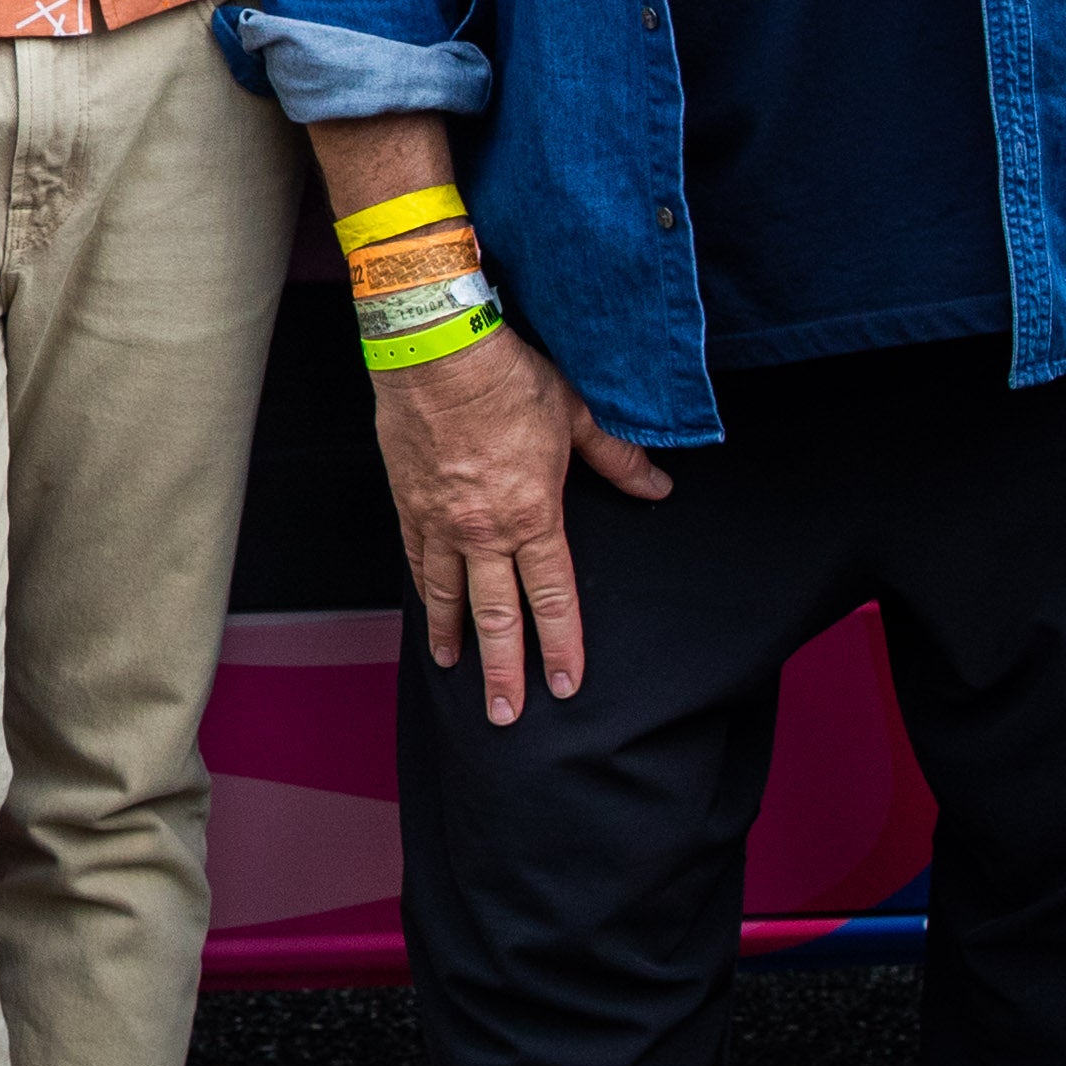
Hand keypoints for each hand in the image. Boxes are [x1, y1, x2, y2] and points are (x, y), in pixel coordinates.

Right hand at [368, 327, 669, 724]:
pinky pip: (416, 559)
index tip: (564, 685)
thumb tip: (657, 485)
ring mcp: (441, 521)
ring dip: (455, 640)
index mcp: (532, 514)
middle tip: (506, 715)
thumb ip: (617, 459)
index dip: (561, 645)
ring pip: (448, 596)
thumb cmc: (506, 378)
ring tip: (456, 672)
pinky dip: (423, 590)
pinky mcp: (409, 503)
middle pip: (496, 615)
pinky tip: (428, 608)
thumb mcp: (576, 416)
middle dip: (504, 671)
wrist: (435, 349)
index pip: (552, 597)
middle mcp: (484, 530)